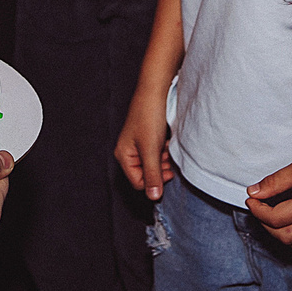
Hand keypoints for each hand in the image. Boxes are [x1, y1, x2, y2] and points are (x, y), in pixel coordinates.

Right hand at [115, 87, 175, 201]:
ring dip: (163, 160)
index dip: (155, 180)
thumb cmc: (149, 117)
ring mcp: (137, 146)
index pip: (139, 183)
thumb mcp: (151, 150)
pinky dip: (164, 152)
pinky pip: (156, 154)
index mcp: (124, 156)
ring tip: (167, 148)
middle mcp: (128, 153)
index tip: (168, 170)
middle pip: (146, 175)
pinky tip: (167, 142)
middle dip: (160, 169)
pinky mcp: (147, 140)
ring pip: (153, 165)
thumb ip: (152, 174)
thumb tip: (153, 197)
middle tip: (168, 157)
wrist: (155, 92)